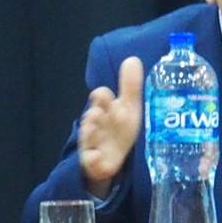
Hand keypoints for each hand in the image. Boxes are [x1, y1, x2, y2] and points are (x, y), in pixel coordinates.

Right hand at [80, 56, 143, 196]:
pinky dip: (92, 158)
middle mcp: (97, 125)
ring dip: (91, 132)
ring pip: (88, 137)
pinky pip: (90, 161)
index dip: (102, 96)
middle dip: (95, 114)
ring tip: (94, 128)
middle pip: (92, 117)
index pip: (100, 98)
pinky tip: (96, 157)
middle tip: (98, 112)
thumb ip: (130, 87)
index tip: (105, 95)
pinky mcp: (94, 163)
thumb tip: (132, 58)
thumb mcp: (128, 109)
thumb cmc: (119, 131)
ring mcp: (93, 144)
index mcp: (106, 109)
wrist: (109, 161)